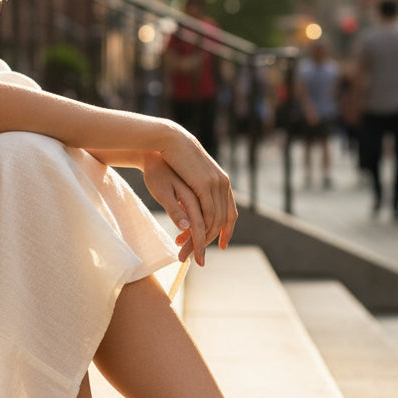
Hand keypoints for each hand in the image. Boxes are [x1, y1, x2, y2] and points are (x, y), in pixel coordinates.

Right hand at [141, 128, 237, 265]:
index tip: (222, 246)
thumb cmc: (172, 160)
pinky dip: (199, 228)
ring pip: (215, 220)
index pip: (230, 213)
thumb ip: (194, 195)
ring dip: (201, 239)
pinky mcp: (205, 184)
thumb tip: (191, 210)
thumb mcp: (186, 181)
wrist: (167, 140)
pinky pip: (207, 213)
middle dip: (210, 241)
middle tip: (199, 257)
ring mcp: (216, 184)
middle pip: (222, 221)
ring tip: (187, 251)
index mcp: (222, 182)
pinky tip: (188, 236)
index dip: (227, 231)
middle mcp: (223, 184)